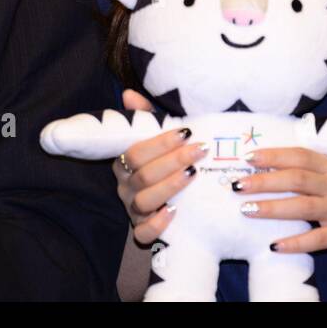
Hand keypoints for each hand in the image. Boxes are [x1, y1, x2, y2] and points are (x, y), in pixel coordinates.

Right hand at [116, 88, 207, 245]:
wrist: (177, 197)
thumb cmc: (166, 160)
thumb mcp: (158, 136)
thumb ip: (145, 117)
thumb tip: (128, 93)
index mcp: (125, 162)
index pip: (136, 151)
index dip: (161, 142)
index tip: (188, 132)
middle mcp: (125, 186)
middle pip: (143, 175)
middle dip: (174, 160)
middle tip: (201, 149)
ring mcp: (132, 210)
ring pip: (144, 202)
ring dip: (170, 186)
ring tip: (193, 173)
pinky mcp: (141, 230)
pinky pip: (142, 234)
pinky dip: (157, 224)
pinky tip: (174, 211)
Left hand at [234, 146, 326, 254]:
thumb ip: (315, 171)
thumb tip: (271, 167)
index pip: (300, 155)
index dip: (274, 155)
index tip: (248, 157)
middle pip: (297, 178)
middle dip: (264, 181)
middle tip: (237, 185)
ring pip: (303, 206)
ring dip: (272, 208)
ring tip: (246, 210)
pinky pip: (318, 239)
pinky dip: (295, 242)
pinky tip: (274, 246)